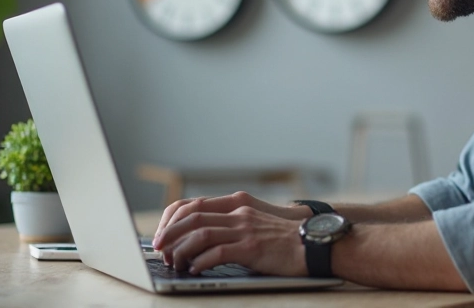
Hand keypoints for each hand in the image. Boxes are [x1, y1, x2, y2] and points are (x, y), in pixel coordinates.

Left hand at [155, 205, 306, 275]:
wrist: (314, 243)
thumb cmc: (283, 239)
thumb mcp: (253, 224)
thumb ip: (230, 225)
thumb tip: (199, 240)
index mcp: (236, 204)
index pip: (192, 205)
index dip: (171, 219)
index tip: (161, 235)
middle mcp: (238, 213)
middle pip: (191, 217)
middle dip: (169, 234)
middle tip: (159, 250)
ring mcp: (245, 229)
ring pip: (200, 234)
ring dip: (181, 250)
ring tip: (175, 263)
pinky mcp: (252, 247)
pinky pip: (217, 253)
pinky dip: (201, 262)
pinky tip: (195, 270)